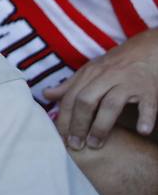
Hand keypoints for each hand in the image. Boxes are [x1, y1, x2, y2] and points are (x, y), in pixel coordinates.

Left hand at [43, 30, 157, 148]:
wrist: (147, 49)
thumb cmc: (115, 65)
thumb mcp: (90, 71)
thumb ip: (69, 85)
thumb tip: (46, 95)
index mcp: (90, 74)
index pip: (71, 97)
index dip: (64, 118)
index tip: (60, 137)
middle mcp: (107, 77)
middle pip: (86, 101)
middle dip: (78, 124)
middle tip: (75, 145)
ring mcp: (128, 83)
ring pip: (111, 104)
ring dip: (101, 126)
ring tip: (95, 144)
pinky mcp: (149, 89)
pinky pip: (148, 104)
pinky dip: (146, 117)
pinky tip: (142, 130)